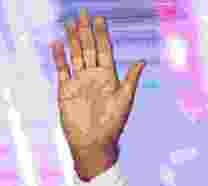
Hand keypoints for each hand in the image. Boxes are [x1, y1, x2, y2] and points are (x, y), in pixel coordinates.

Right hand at [51, 10, 144, 180]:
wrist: (94, 141)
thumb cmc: (113, 123)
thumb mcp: (125, 99)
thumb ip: (131, 79)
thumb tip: (142, 60)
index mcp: (109, 77)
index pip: (105, 50)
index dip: (102, 34)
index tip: (99, 19)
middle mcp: (94, 76)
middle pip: (89, 48)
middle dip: (86, 31)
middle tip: (83, 13)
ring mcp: (79, 81)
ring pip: (75, 55)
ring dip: (72, 39)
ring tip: (70, 23)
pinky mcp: (66, 88)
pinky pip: (62, 69)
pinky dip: (59, 56)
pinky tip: (57, 43)